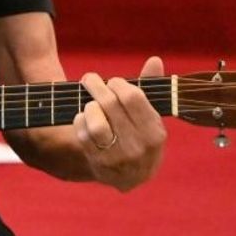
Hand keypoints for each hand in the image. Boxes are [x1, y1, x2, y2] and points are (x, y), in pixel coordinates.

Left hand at [72, 56, 167, 191]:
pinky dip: (80, 121)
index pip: (133, 97)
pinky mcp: (98, 164)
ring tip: (90, 103)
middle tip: (89, 79)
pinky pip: (82, 134)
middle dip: (96, 86)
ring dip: (89, 107)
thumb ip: (151, 86)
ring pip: (95, 123)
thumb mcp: (150, 114)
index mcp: (155, 134)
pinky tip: (84, 118)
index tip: (113, 82)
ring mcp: (118, 159)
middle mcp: (139, 148)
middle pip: (110, 104)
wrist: (130, 176)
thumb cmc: (140, 133)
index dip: (118, 84)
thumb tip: (155, 59)